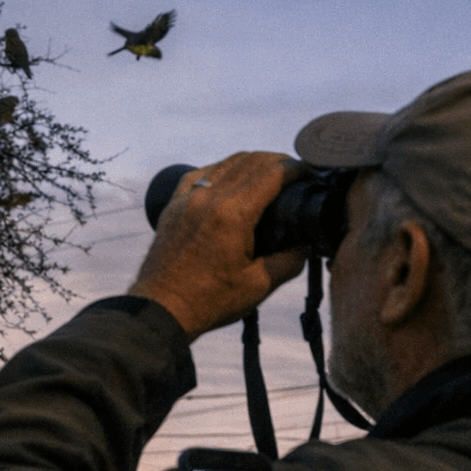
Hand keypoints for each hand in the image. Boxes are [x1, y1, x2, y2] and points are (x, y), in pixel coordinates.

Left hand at [127, 151, 307, 337]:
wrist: (162, 308)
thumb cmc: (207, 300)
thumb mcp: (259, 285)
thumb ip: (290, 260)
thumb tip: (307, 244)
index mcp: (232, 214)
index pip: (271, 173)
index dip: (295, 167)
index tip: (309, 172)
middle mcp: (208, 198)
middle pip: (250, 161)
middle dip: (277, 161)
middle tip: (294, 172)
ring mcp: (187, 198)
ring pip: (225, 163)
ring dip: (251, 162)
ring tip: (268, 174)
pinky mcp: (174, 205)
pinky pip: (200, 174)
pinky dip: (221, 170)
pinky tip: (231, 179)